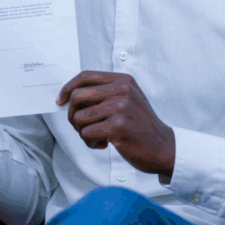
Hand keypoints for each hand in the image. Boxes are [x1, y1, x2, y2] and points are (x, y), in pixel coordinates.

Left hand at [57, 71, 175, 175]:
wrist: (165, 148)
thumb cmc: (140, 126)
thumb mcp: (127, 100)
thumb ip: (103, 94)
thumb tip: (68, 97)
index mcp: (122, 80)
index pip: (85, 76)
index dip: (67, 88)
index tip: (60, 102)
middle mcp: (122, 90)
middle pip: (77, 97)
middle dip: (71, 115)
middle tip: (81, 127)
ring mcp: (121, 107)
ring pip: (79, 118)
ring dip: (82, 132)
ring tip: (97, 137)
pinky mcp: (118, 126)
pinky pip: (86, 133)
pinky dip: (90, 143)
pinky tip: (104, 144)